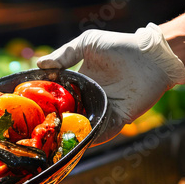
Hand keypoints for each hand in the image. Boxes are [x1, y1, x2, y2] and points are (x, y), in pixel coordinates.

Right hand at [37, 24, 184, 142]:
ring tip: (58, 139)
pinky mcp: (119, 119)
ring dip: (74, 133)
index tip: (32, 108)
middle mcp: (91, 98)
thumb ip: (65, 53)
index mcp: (80, 82)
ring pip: (85, 127)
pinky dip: (93, 138)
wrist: (151, 56)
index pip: (60, 96)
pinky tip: (81, 140)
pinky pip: (104, 132)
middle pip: (70, 115)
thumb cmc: (120, 46)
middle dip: (58, 123)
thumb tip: (40, 64)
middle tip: (42, 129)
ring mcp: (104, 110)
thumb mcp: (88, 43)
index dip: (48, 102)